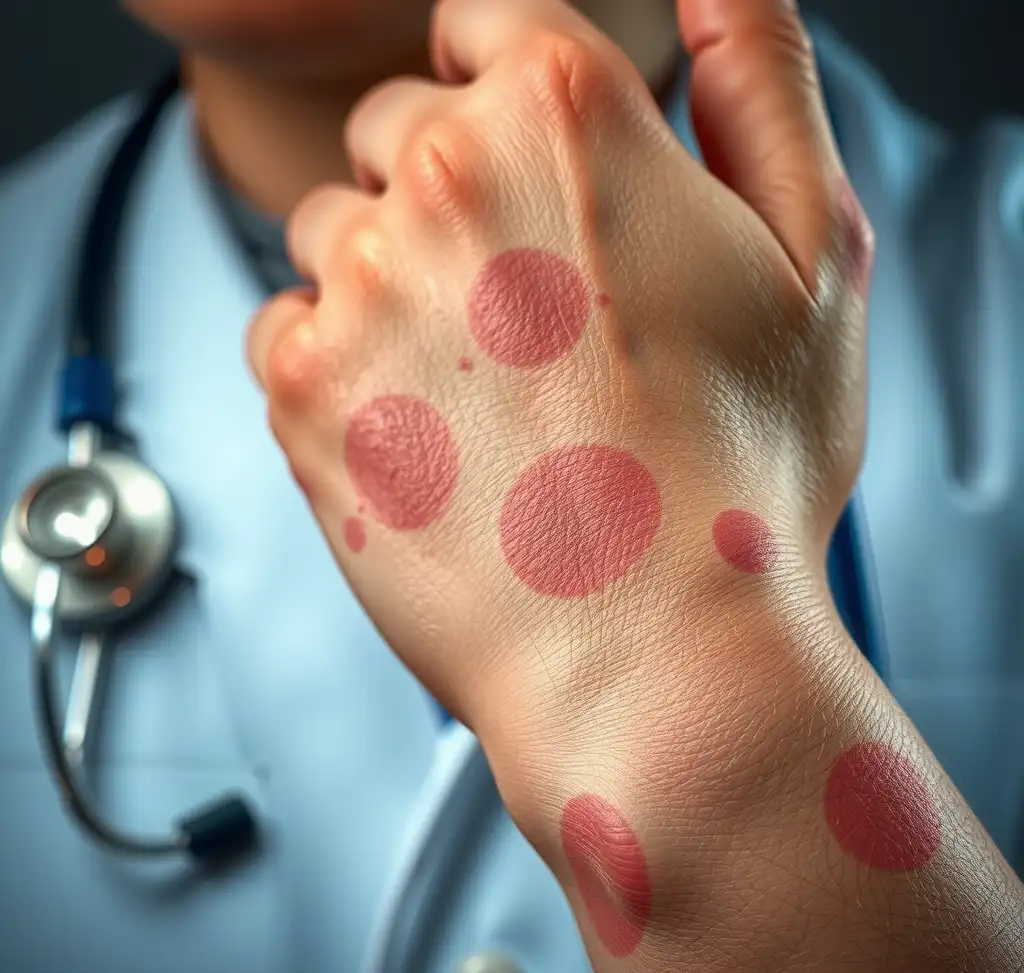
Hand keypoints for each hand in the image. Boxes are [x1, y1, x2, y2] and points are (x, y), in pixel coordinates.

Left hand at [247, 0, 872, 740]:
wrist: (650, 648)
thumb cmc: (738, 475)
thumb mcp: (814, 252)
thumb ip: (760, 82)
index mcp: (561, 116)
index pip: (480, 18)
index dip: (501, 85)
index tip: (522, 158)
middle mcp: (441, 180)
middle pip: (399, 130)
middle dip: (453, 194)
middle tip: (532, 313)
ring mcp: (358, 288)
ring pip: (333, 232)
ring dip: (391, 286)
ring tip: (485, 389)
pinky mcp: (303, 395)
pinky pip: (284, 330)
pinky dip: (336, 366)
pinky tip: (426, 430)